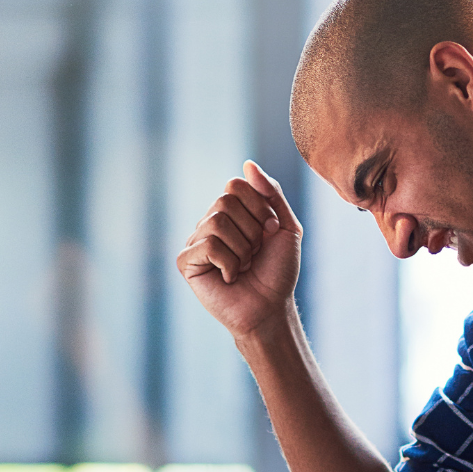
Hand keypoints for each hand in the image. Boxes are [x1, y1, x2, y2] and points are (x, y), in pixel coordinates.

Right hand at [176, 161, 302, 340]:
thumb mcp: (286, 227)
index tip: (270, 232)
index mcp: (231, 211)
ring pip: (217, 223)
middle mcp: (209, 222)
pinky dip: (228, 263)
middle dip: (251, 230)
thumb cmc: (278, 271)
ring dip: (242, 249)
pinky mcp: (186, 262)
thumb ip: (271, 193)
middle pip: (225, 201)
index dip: (260, 208)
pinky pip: (208, 245)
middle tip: (255, 253)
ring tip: (243, 266)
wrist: (271, 308)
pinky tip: (230, 277)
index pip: (236, 185)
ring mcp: (196, 241)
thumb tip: (248, 164)